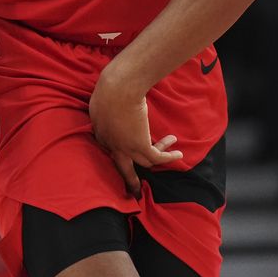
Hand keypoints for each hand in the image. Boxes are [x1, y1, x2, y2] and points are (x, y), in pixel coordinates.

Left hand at [89, 69, 181, 197]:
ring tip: (172, 154)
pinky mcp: (140, 145)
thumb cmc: (109, 87)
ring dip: (160, 158)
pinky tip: (178, 154)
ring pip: (145, 161)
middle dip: (129, 179)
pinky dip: (168, 157)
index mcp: (100, 132)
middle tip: (134, 189)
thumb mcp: (102, 97)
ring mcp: (126, 147)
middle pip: (122, 166)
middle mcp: (112, 145)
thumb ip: (105, 106)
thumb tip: (108, 102)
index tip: (128, 146)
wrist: (118, 88)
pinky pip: (157, 157)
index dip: (121, 147)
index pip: (111, 146)